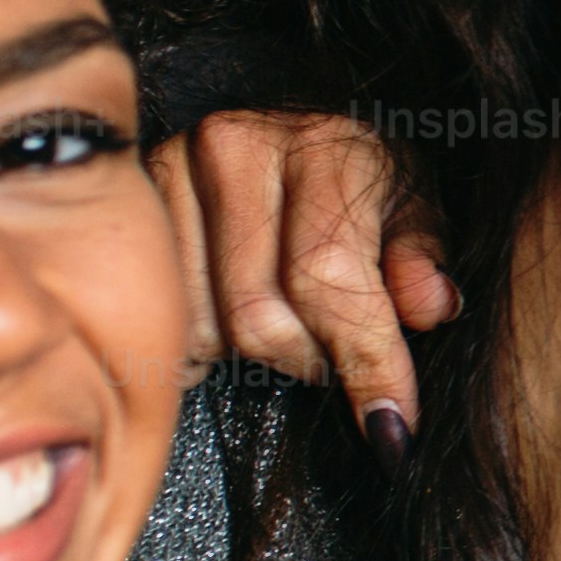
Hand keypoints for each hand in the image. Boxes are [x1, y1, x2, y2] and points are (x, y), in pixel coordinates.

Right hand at [155, 109, 449, 442]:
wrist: (280, 134)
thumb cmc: (357, 180)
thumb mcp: (411, 209)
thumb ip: (421, 259)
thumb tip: (430, 308)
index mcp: (322, 147)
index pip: (330, 281)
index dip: (365, 364)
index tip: (391, 426)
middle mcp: (235, 147)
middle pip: (259, 319)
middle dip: (307, 360)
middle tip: (330, 353)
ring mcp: (170, 170)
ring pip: (207, 329)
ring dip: (252, 352)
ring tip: (283, 319)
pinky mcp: (130, 204)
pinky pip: (164, 319)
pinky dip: (202, 342)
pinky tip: (230, 315)